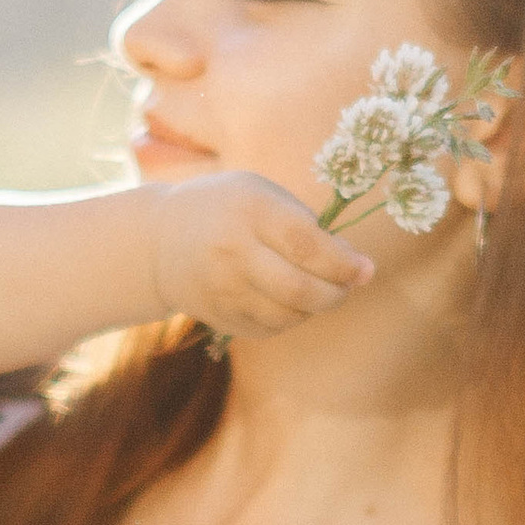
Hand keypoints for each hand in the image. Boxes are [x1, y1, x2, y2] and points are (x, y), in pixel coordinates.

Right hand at [149, 171, 372, 338]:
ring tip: (317, 290)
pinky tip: (286, 300)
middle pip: (299, 289)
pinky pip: (269, 328)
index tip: (365, 270)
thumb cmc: (228, 209)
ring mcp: (221, 288)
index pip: (306, 245)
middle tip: (347, 286)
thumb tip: (354, 265)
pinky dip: (289, 319)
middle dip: (335, 294)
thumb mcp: (262, 195)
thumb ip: (305, 225)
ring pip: (287, 316)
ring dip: (313, 308)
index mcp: (250, 210)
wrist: (159, 240)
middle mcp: (232, 251)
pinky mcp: (217, 316)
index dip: (343, 263)